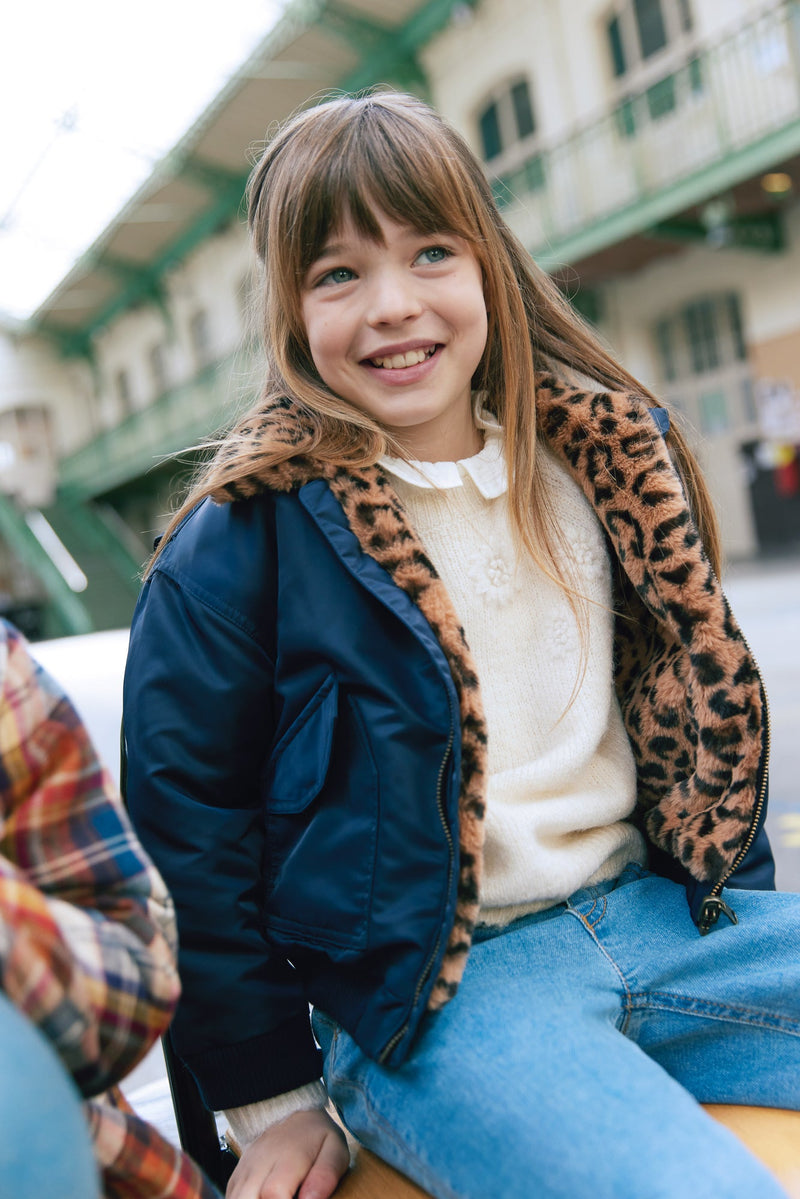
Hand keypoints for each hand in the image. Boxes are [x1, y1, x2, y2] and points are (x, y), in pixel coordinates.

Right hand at [226, 1108, 349, 1198]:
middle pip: (247, 1198)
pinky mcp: (236, 1177)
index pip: (273, 1192)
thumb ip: (326, 1175)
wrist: (291, 1114)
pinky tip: (262, 1198)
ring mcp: (244, 1169)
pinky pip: (231, 1197)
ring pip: (236, 1198)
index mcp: (287, 1157)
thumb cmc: (316, 1137)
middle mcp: (260, 1162)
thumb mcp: (334, 1149)